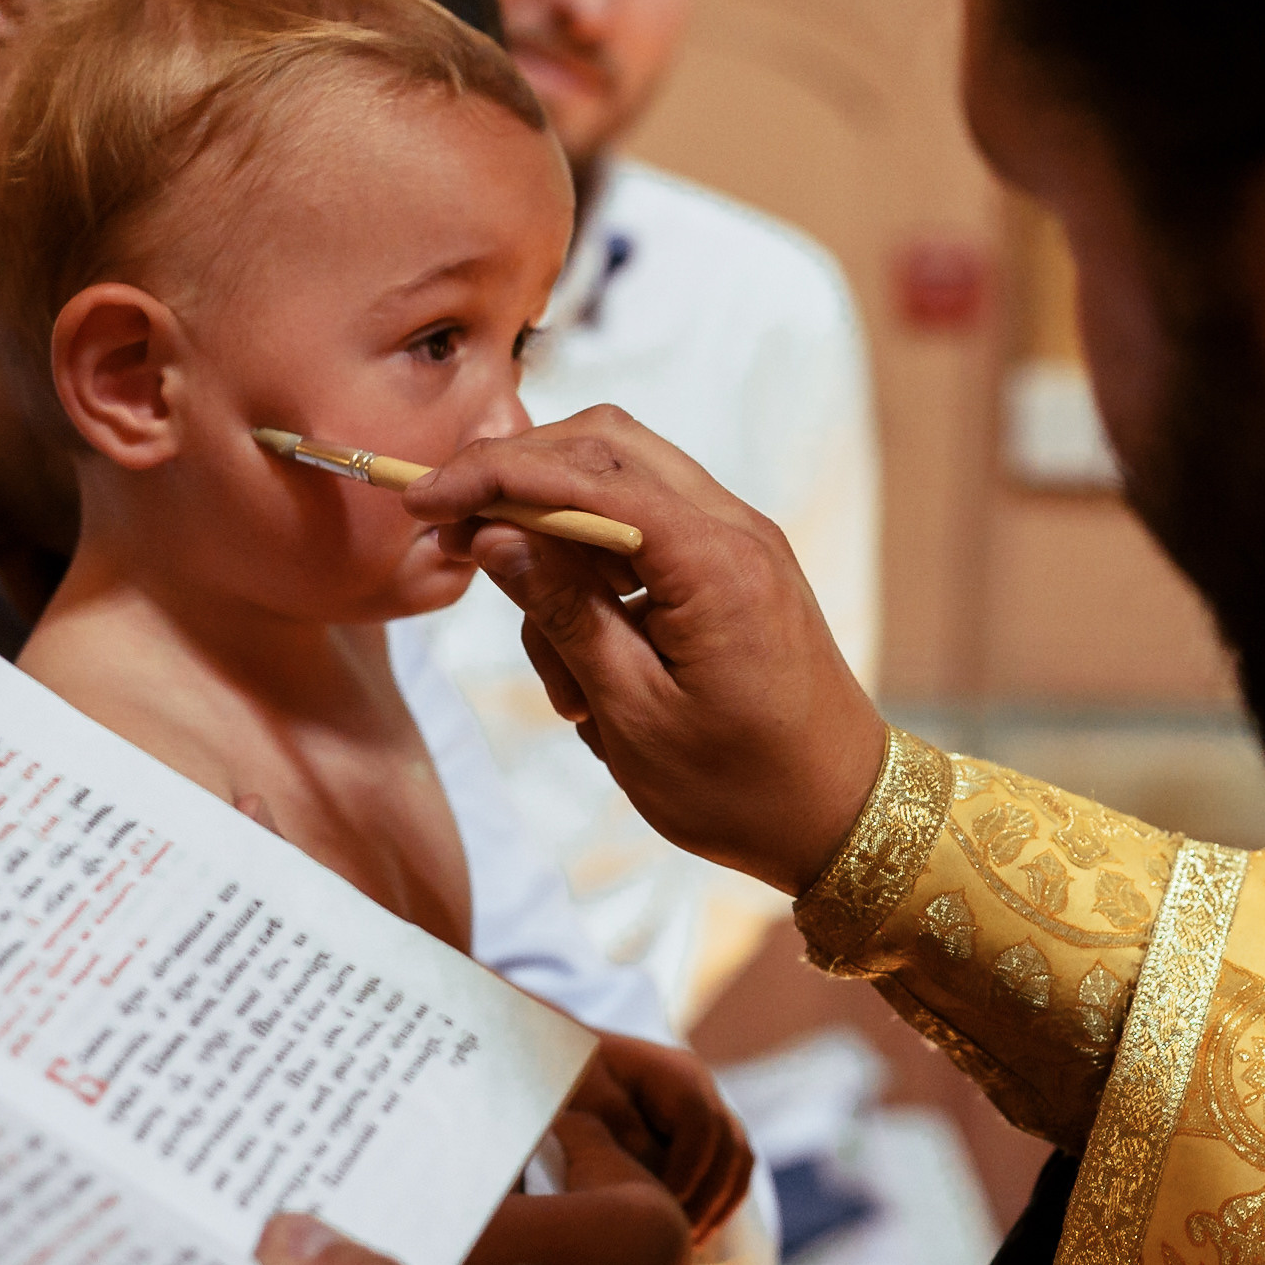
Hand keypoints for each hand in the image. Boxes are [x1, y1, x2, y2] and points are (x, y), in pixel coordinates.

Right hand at [404, 407, 883, 891]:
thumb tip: (493, 535)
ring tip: (567, 684)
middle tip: (453, 542)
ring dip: (561, 558)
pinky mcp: (735, 569)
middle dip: (519, 483)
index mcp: (715, 561)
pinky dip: (599, 583)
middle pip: (604, 446)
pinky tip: (593, 676)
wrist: (844, 818)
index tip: (420, 502)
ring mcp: (740, 544)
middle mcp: (736, 529)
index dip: (492, 476)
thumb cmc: (743, 788)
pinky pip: (646, 539)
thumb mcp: (634, 715)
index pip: (584, 474)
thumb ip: (563, 614)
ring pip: (619, 492)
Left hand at [572, 1031, 754, 1241]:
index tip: (657, 1204)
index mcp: (672, 1073)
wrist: (566, 1066)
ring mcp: (707, 1109)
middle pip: (729, 1144)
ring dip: (717, 1204)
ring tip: (686, 1241)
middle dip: (706, 1195)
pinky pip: (731, 1171)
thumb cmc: (568, 1079)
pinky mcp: (705, 1136)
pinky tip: (693, 1234)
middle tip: (675, 1235)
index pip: (699, 1122)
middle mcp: (699, 1088)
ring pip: (738, 1160)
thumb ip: (619, 1131)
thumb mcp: (585, 1098)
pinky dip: (718, 1203)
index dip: (687, 1169)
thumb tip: (656, 1173)